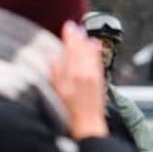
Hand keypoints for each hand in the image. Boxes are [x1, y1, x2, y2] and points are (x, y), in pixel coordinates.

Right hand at [49, 21, 107, 138]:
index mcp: (75, 73)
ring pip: (92, 54)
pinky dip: (96, 52)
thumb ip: (56, 72)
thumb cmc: (70, 112)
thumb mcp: (58, 92)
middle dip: (78, 37)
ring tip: (84, 34)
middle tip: (74, 27)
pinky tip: (96, 47)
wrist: (88, 125)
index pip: (73, 49)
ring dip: (87, 42)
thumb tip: (53, 55)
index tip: (67, 26)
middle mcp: (87, 72)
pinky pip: (98, 61)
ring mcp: (95, 76)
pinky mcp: (100, 82)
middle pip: (83, 49)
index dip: (70, 37)